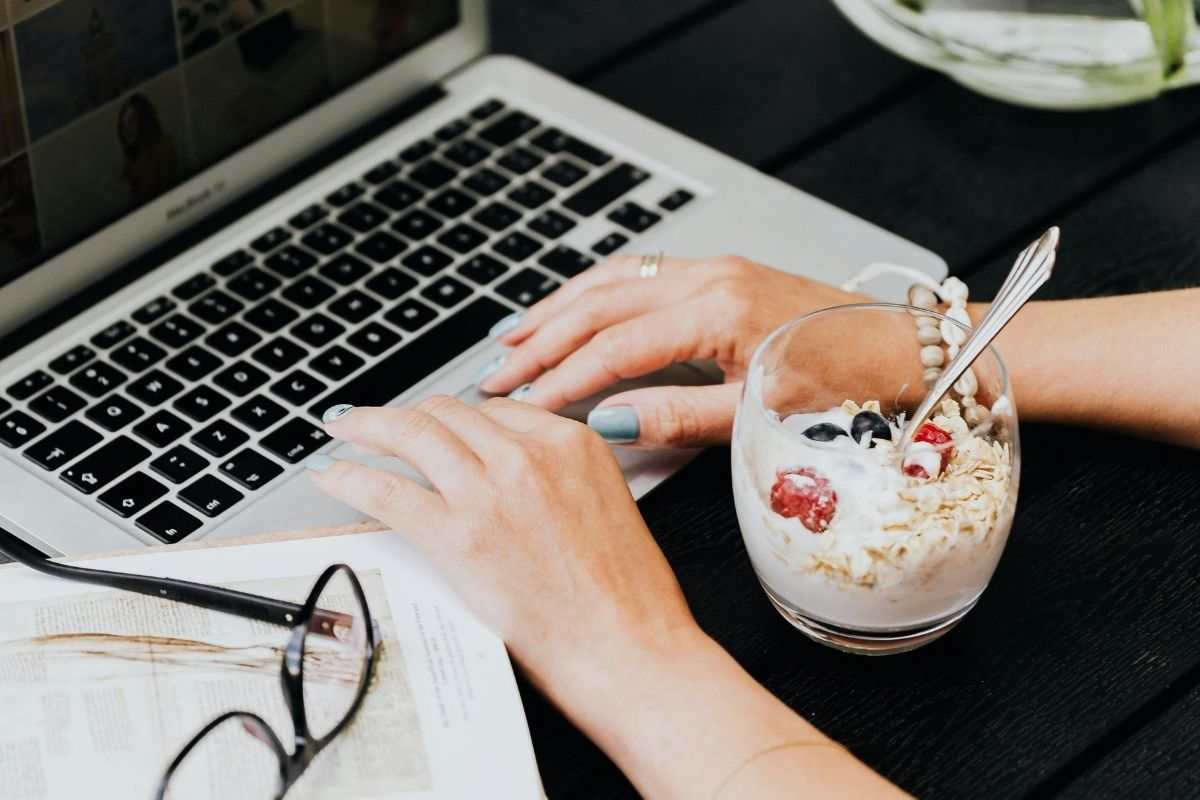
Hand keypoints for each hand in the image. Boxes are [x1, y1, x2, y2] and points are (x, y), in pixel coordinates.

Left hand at [307, 398, 903, 797]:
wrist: (632, 649)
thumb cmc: (628, 597)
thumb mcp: (606, 505)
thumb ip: (562, 477)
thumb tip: (519, 480)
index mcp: (571, 442)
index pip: (494, 410)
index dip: (454, 416)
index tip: (435, 423)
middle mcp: (529, 453)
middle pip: (447, 412)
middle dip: (407, 414)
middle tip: (379, 422)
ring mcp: (490, 490)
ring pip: (411, 434)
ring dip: (367, 427)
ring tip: (345, 430)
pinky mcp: (457, 534)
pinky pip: (386, 489)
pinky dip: (350, 476)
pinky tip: (332, 476)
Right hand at [479, 255, 862, 446]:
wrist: (901, 345)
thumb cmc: (847, 378)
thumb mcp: (757, 411)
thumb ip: (677, 416)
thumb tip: (608, 423)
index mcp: (716, 311)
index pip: (614, 347)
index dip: (562, 379)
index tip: (523, 405)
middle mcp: (706, 277)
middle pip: (599, 305)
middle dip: (542, 341)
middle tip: (498, 375)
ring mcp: (711, 267)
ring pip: (610, 280)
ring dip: (556, 309)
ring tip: (513, 336)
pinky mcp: (716, 271)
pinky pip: (636, 273)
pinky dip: (591, 292)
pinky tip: (569, 308)